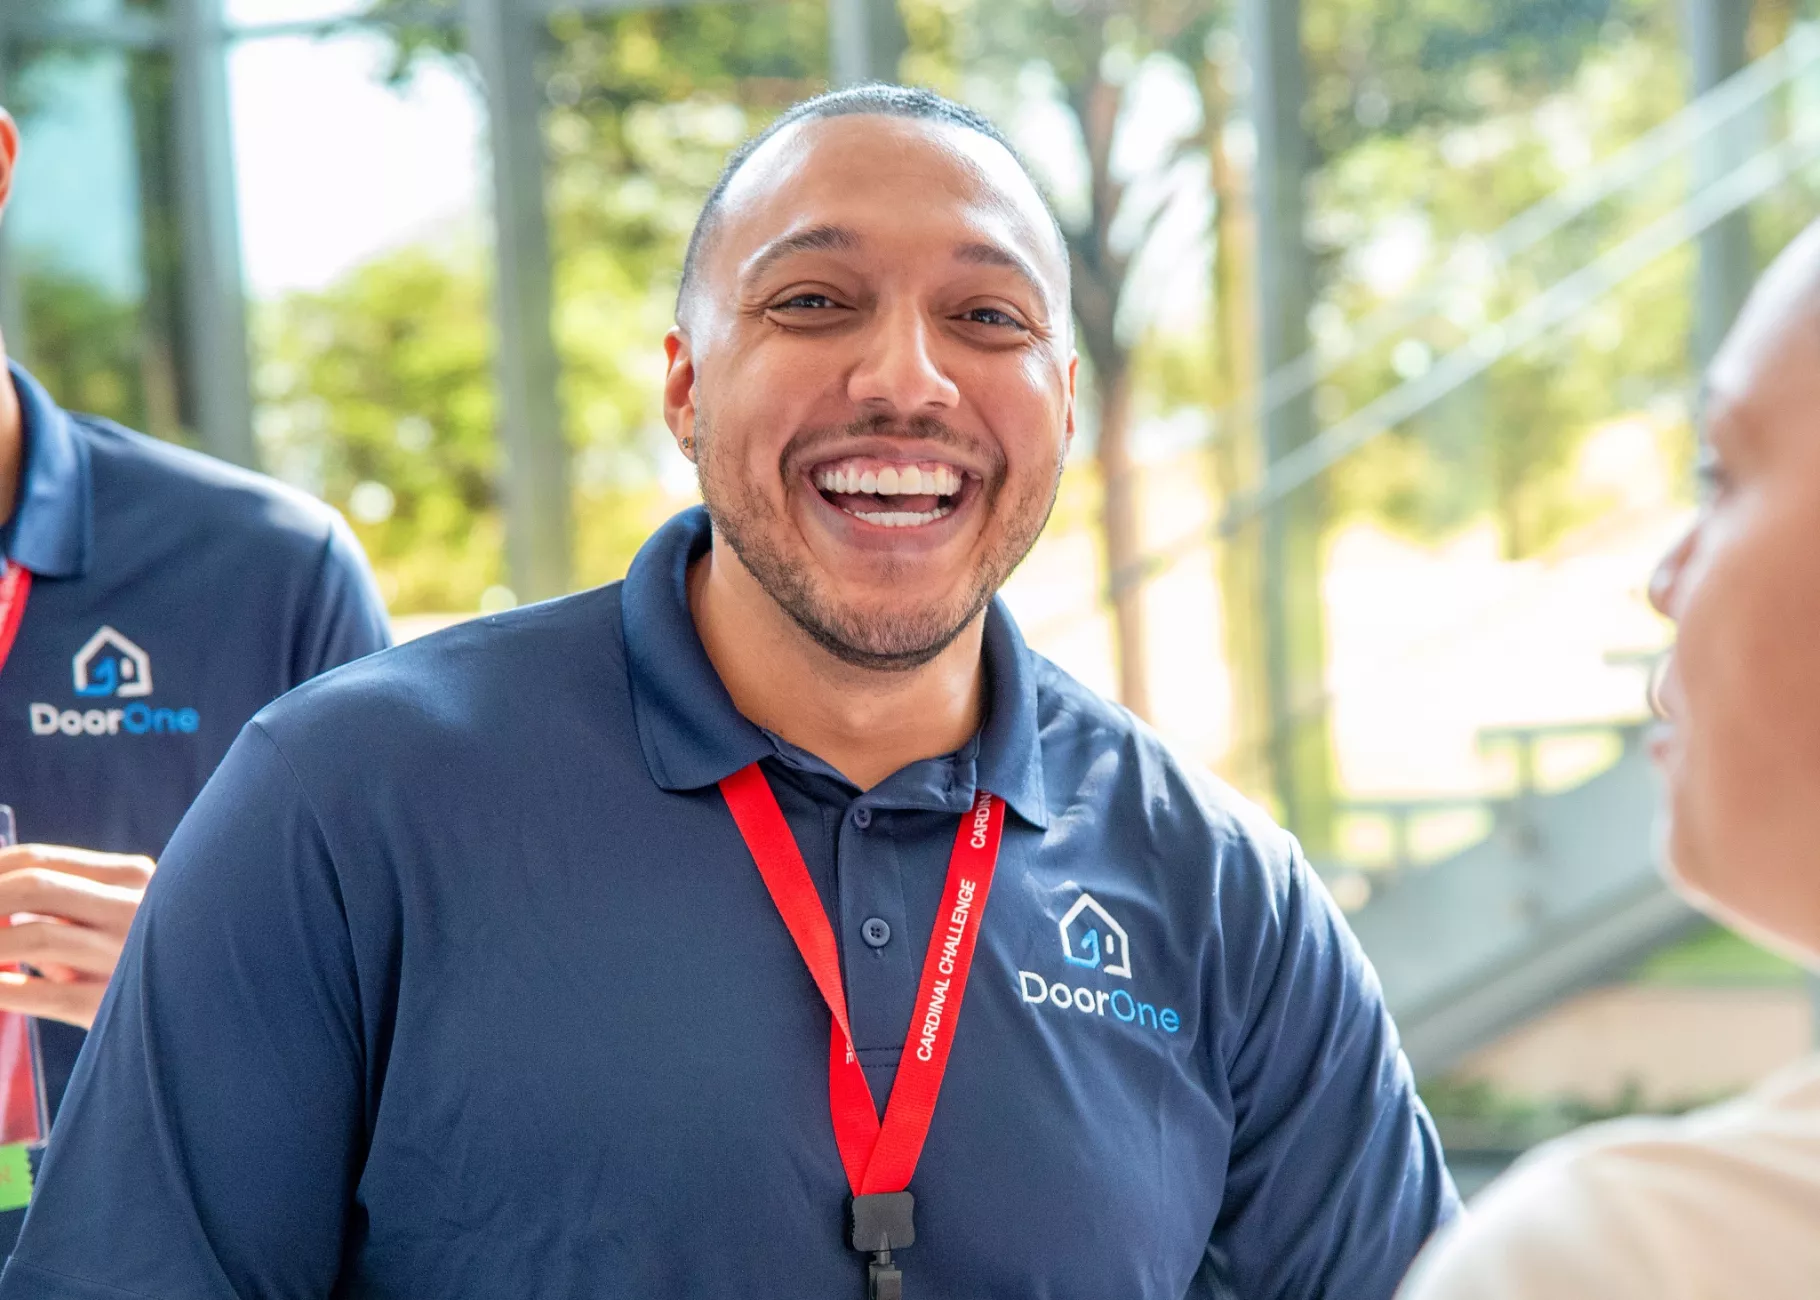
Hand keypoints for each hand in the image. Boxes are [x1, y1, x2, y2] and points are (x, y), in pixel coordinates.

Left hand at [0, 846, 153, 1028]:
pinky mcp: (108, 1005)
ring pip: (32, 936)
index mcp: (133, 879)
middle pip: (34, 887)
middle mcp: (134, 909)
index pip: (39, 861)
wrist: (191, 1017)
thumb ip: (58, 905)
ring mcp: (124, 956)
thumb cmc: (131, 960)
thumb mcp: (106, 921)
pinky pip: (35, 992)